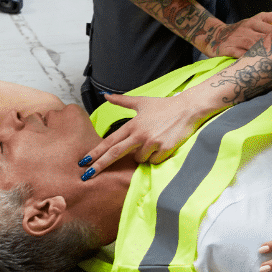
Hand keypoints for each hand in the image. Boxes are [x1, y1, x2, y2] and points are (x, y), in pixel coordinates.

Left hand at [78, 91, 218, 177]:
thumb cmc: (164, 106)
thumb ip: (122, 101)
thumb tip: (105, 95)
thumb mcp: (141, 102)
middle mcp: (139, 134)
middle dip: (99, 165)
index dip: (95, 152)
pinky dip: (156, 157)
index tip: (83, 162)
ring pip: (139, 159)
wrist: (187, 109)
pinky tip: (163, 145)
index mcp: (132, 125)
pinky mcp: (164, 149)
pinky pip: (154, 161)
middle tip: (86, 175)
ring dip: (143, 155)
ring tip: (154, 141)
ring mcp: (152, 142)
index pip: (109, 141)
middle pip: (115, 154)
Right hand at [202, 10, 271, 57]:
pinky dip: (252, 62)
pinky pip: (242, 57)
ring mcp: (238, 39)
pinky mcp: (230, 49)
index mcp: (255, 21)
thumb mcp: (257, 18)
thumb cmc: (241, 30)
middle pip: (266, 38)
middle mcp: (247, 29)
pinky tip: (262, 69)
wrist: (214, 35)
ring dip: (268, 56)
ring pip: (255, 47)